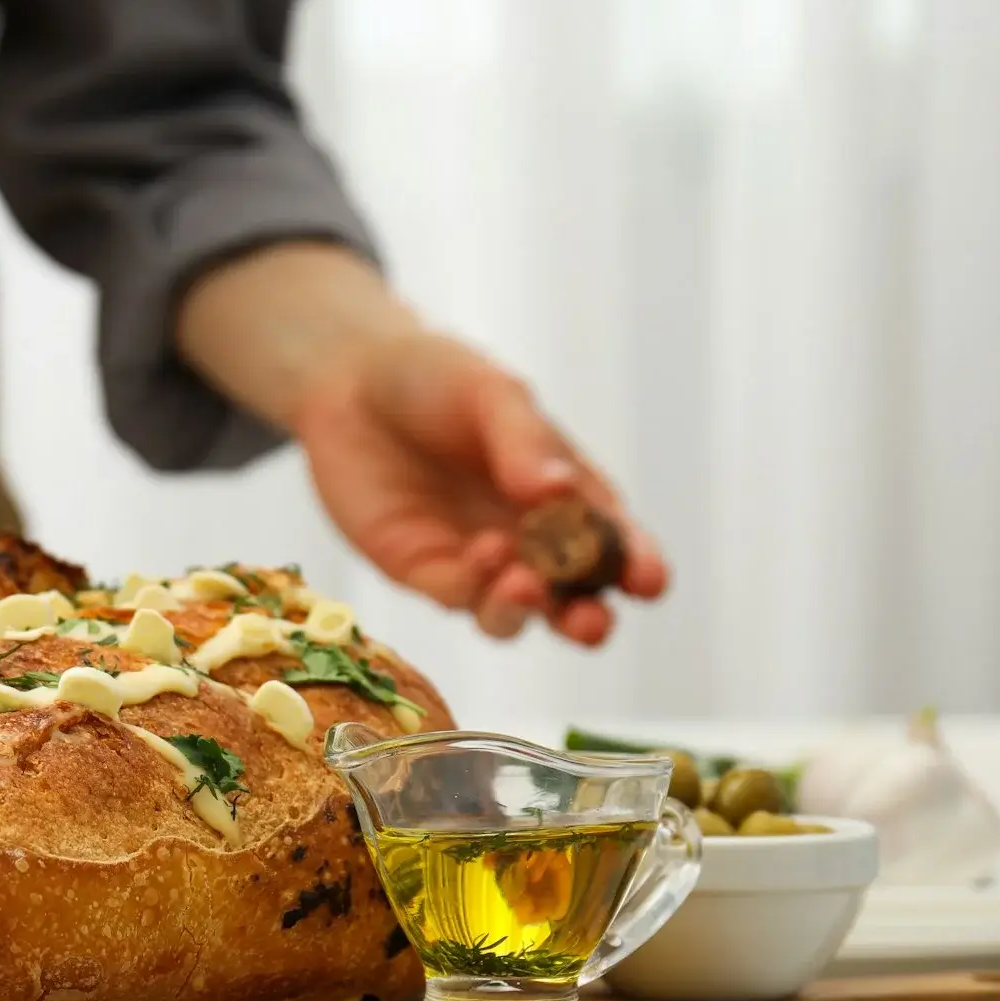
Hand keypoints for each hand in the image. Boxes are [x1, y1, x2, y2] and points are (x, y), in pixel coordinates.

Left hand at [175, 241, 666, 646]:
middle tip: (589, 622)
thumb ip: (523, 442)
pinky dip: (474, 586)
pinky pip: (456, 595)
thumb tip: (557, 491)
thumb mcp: (491, 394)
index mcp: (568, 493)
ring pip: (513, 613)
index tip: (649, 583)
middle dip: (586, 617)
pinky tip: (481, 554)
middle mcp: (529, 537)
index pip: (615, 541)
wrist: (350, 381)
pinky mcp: (424, 570)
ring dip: (525, 609)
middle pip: (571, 597)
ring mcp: (477, 560)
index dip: (638, 566)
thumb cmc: (436, 379)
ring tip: (524, 582)